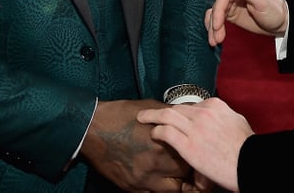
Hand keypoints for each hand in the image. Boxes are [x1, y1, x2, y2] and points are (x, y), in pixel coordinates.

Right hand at [80, 99, 194, 191]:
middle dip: (191, 169)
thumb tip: (192, 116)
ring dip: (178, 183)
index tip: (200, 151)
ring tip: (179, 175)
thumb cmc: (122, 115)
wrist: (93, 128)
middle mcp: (156, 164)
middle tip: (193, 163)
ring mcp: (143, 178)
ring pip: (173, 190)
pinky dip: (161, 188)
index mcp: (164, 143)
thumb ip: (174, 117)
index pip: (193, 155)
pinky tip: (161, 178)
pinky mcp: (132, 186)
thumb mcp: (153, 109)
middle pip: (185, 174)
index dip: (199, 154)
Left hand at [138, 98, 253, 192]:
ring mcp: (195, 128)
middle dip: (164, 111)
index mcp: (216, 106)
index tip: (173, 115)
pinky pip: (167, 133)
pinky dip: (157, 131)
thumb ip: (224, 119)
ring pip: (167, 115)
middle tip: (152, 114)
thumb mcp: (238, 123)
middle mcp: (204, 113)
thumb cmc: (247, 148)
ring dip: (151, 115)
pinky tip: (153, 134)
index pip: (192, 105)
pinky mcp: (189, 146)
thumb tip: (220, 120)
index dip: (180, 111)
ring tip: (141, 117)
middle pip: (177, 108)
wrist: (250, 163)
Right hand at [205, 0, 287, 45]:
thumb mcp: (262, 1)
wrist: (280, 23)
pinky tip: (214, 38)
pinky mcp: (230, 13)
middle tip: (216, 40)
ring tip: (214, 42)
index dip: (218, 11)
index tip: (217, 26)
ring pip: (215, 13)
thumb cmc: (274, 11)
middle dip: (215, 22)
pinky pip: (218, 18)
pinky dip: (214, 28)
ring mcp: (231, 2)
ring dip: (213, 27)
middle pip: (217, 5)